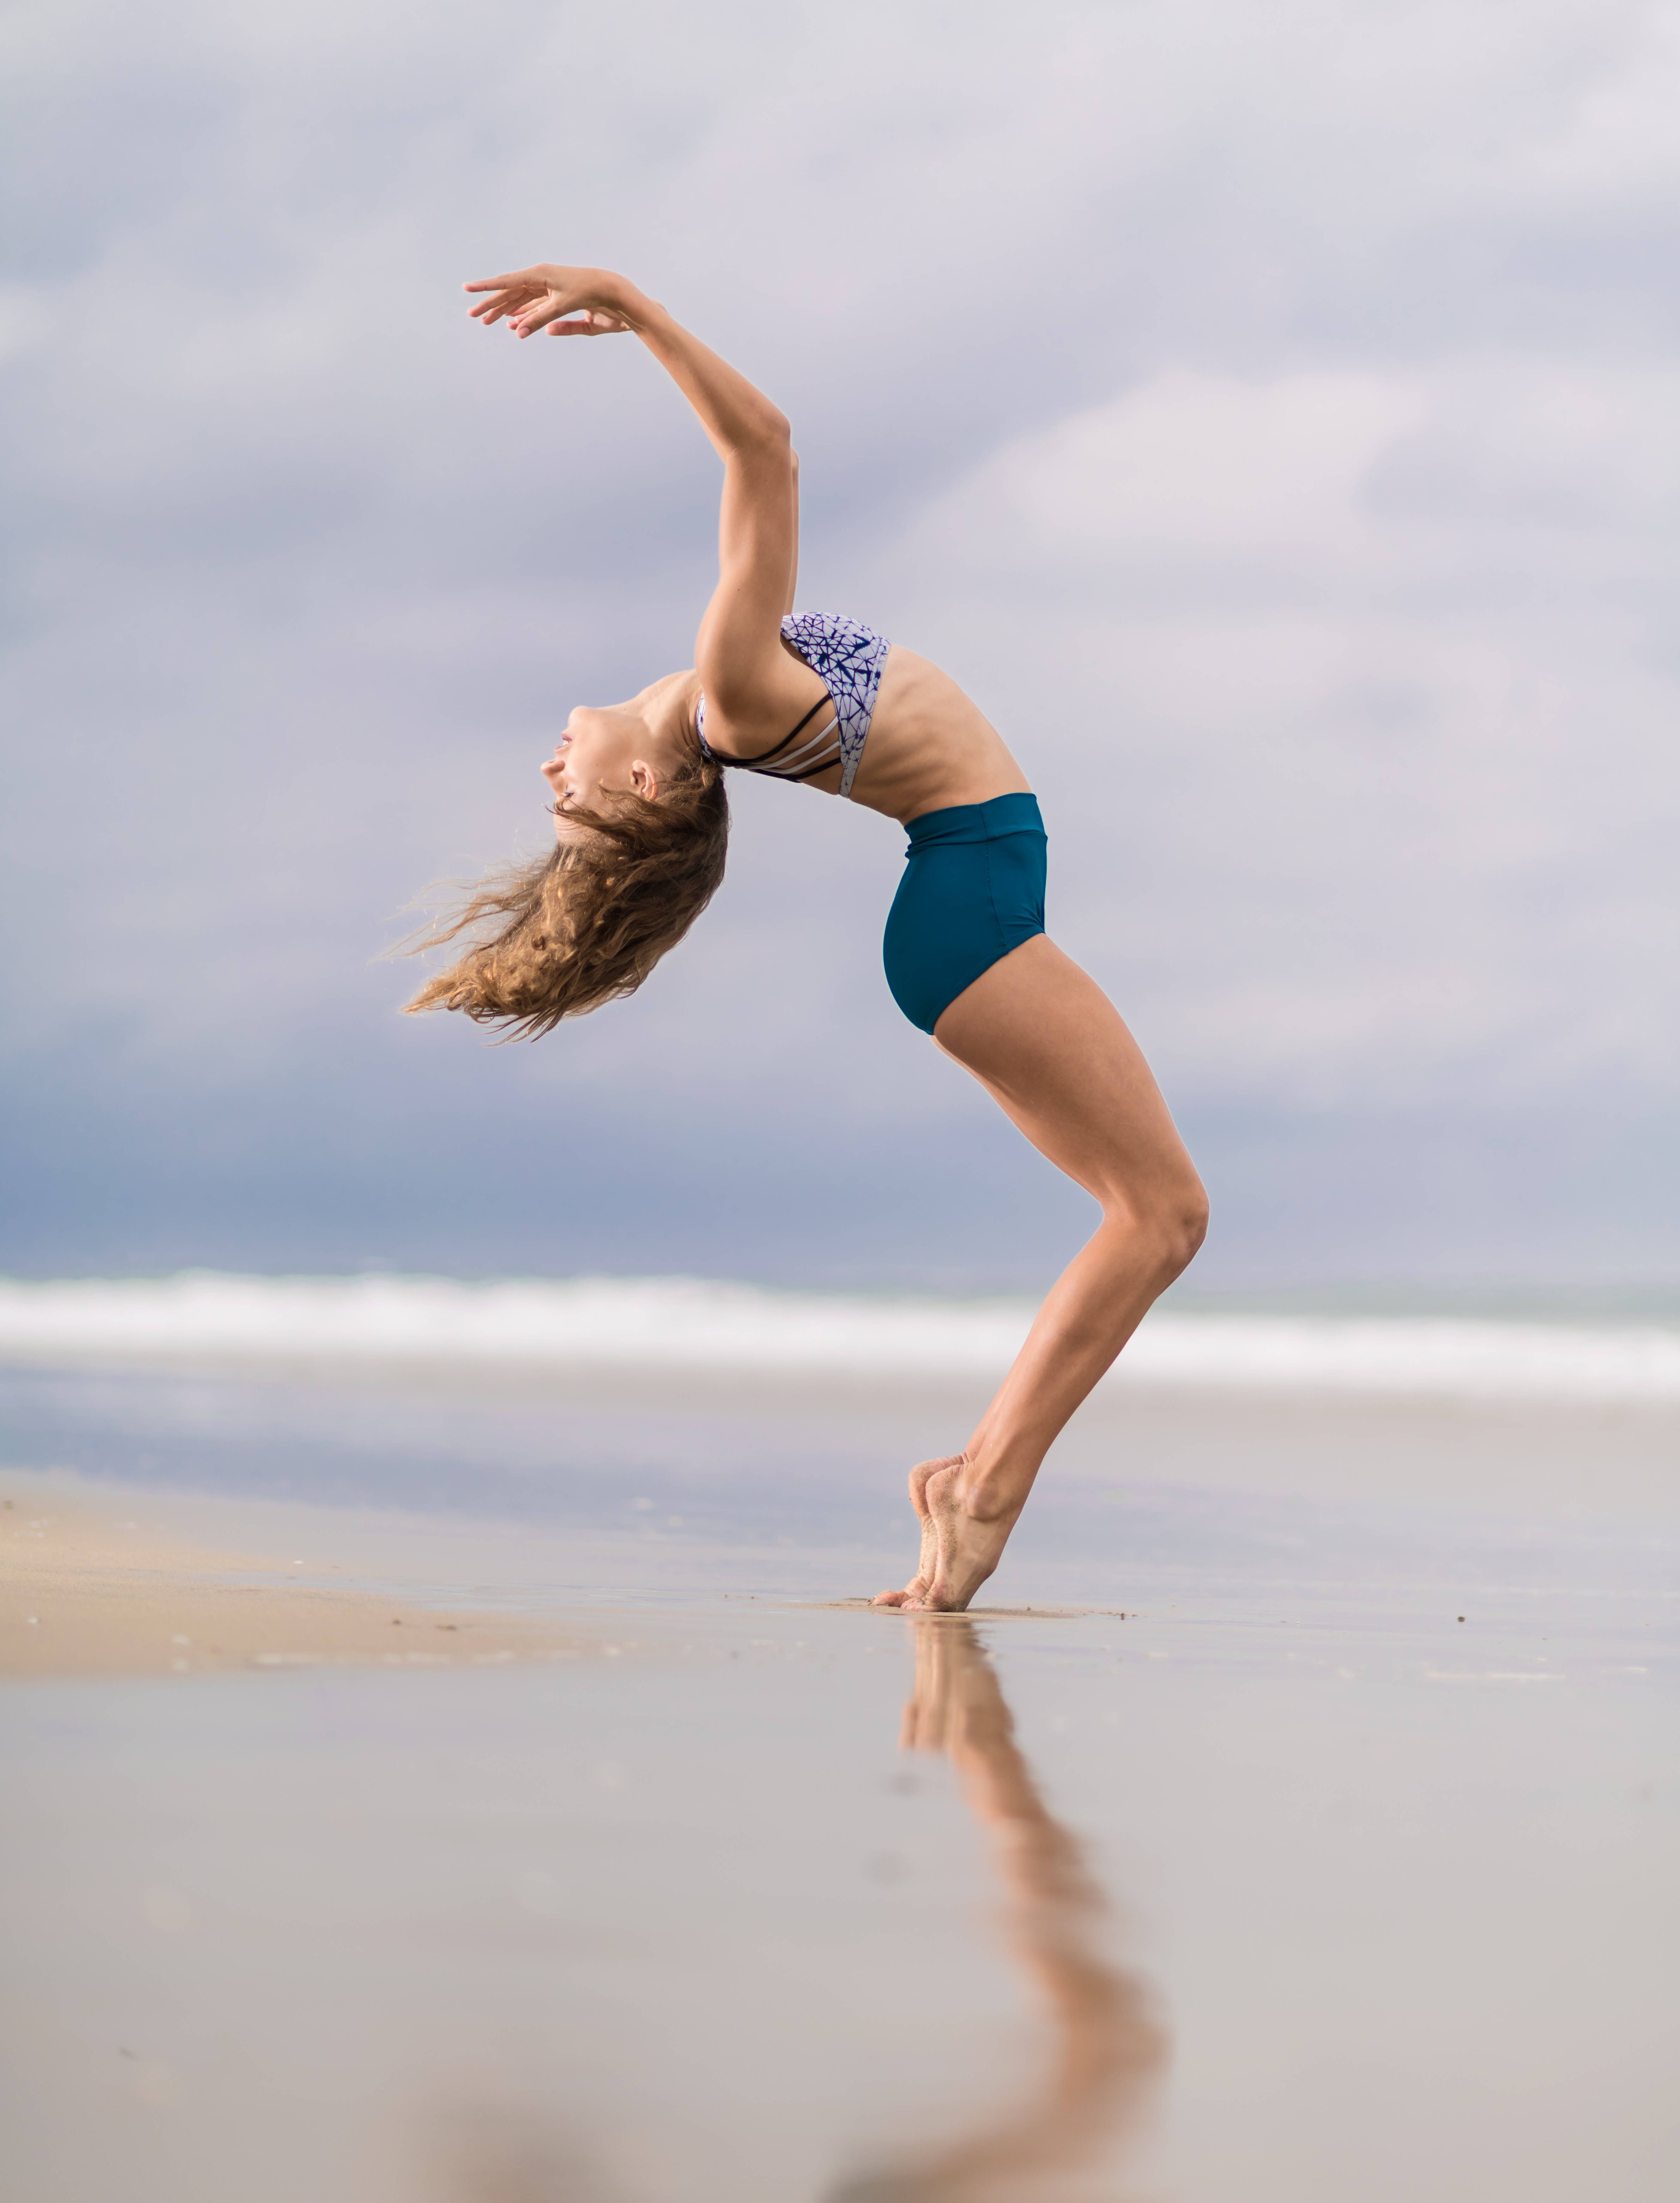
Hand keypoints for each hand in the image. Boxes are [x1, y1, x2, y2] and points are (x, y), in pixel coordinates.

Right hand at [463, 264, 634, 339]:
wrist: (612, 290)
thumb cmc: (589, 293)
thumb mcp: (562, 306)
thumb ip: (539, 319)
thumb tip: (518, 332)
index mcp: (539, 275)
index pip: (507, 282)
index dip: (486, 287)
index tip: (468, 289)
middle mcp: (541, 278)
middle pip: (510, 292)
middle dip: (491, 304)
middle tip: (474, 315)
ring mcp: (547, 287)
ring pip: (520, 300)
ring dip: (504, 311)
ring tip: (488, 321)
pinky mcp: (555, 297)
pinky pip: (533, 306)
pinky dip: (522, 314)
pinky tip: (511, 322)